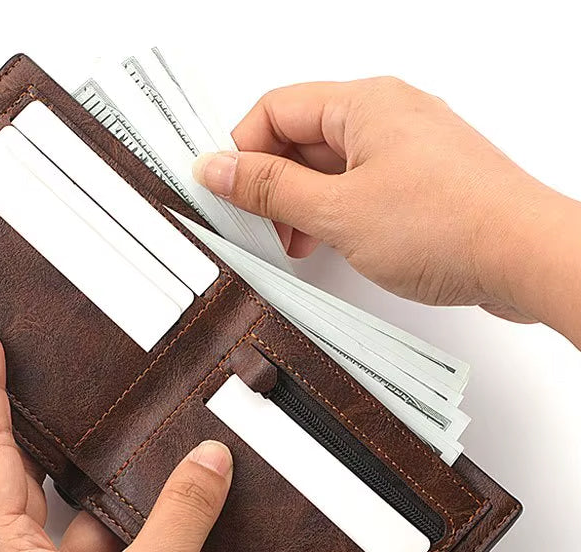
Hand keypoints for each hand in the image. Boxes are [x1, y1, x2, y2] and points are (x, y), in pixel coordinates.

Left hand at [0, 322, 232, 551]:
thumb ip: (181, 510)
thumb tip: (205, 459)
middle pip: (19, 472)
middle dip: (28, 419)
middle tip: (36, 367)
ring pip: (72, 507)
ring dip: (93, 472)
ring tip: (114, 423)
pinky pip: (106, 537)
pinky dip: (130, 513)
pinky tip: (160, 492)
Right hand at [193, 78, 580, 342]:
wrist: (524, 256)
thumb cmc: (449, 224)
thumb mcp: (337, 211)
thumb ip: (270, 190)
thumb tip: (218, 169)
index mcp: (363, 103)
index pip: (274, 111)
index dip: (241, 151)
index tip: (223, 192)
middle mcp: (385, 117)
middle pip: (300, 138)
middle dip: (272, 186)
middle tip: (258, 227)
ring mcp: (404, 150)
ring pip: (329, 168)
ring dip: (302, 205)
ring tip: (296, 244)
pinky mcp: (419, 183)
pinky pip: (358, 187)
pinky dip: (334, 214)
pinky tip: (330, 245)